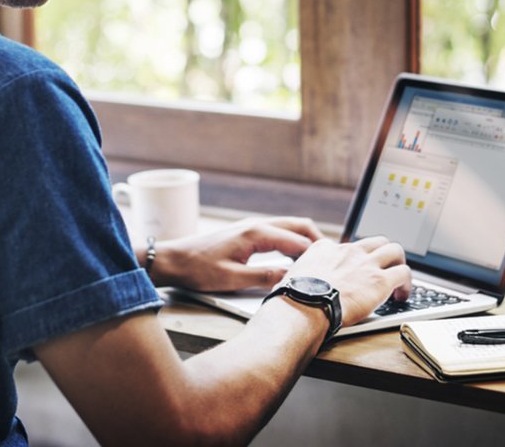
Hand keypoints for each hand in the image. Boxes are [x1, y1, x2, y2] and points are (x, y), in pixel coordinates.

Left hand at [149, 216, 321, 291]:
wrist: (171, 260)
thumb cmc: (197, 269)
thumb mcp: (233, 279)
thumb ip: (265, 278)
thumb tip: (292, 279)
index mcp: (256, 233)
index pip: (296, 240)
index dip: (316, 253)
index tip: (332, 266)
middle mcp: (255, 225)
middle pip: (297, 226)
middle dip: (317, 240)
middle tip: (333, 259)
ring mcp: (250, 228)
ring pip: (288, 227)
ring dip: (304, 240)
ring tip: (318, 260)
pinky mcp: (245, 234)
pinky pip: (276, 233)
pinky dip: (291, 242)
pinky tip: (294, 258)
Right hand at [283, 236, 410, 326]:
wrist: (304, 306)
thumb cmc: (294, 298)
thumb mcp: (291, 277)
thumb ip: (300, 276)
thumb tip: (293, 285)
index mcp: (325, 249)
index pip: (345, 246)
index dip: (352, 260)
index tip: (352, 272)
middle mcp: (348, 251)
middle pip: (375, 241)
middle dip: (382, 254)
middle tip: (383, 270)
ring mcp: (366, 264)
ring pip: (394, 250)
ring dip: (398, 263)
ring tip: (398, 280)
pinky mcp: (380, 281)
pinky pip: (404, 273)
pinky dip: (407, 284)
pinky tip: (402, 296)